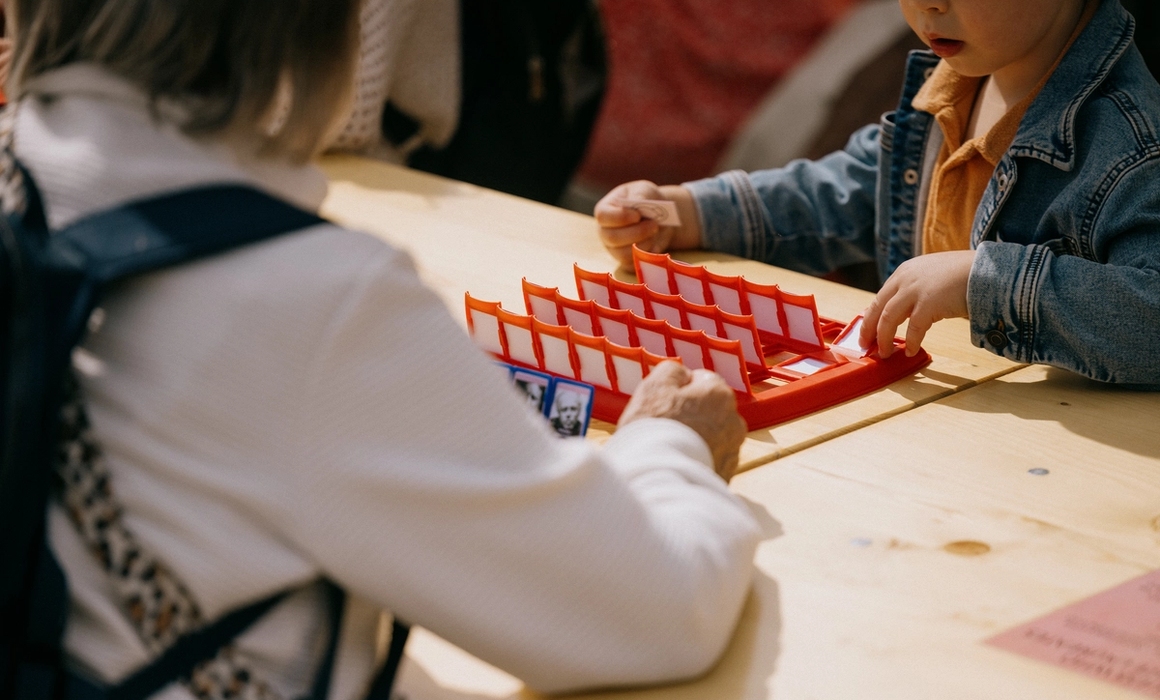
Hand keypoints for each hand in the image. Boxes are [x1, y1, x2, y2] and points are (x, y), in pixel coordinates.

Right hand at [594, 181, 701, 267]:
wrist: (658, 216)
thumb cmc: (646, 200)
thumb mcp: (644, 190)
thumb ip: (640, 194)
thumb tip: (638, 202)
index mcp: (605, 210)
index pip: (603, 216)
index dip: (620, 217)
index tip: (638, 215)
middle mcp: (605, 231)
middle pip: (613, 237)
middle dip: (636, 232)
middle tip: (654, 225)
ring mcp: (614, 249)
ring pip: (623, 254)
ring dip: (643, 245)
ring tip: (655, 233)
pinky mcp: (625, 261)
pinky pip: (633, 265)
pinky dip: (647, 257)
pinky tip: (655, 245)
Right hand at [618, 361, 746, 481]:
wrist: (659, 481)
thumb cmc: (655, 430)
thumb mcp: (654, 387)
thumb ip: (672, 371)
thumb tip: (683, 373)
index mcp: (720, 395)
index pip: (703, 380)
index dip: (680, 389)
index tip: (663, 403)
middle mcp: (734, 422)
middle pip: (709, 410)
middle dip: (691, 415)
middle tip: (664, 426)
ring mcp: (732, 453)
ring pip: (712, 437)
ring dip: (696, 439)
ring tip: (669, 449)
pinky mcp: (726, 478)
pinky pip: (710, 462)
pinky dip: (697, 461)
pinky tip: (676, 465)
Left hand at [859, 251, 974, 357]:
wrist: (987, 269)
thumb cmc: (963, 274)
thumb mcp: (931, 276)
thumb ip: (916, 289)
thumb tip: (904, 313)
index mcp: (904, 272)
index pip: (880, 297)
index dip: (871, 316)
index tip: (867, 331)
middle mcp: (905, 279)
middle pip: (878, 308)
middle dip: (869, 329)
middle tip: (866, 345)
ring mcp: (915, 290)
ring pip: (889, 319)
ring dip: (884, 339)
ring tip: (885, 353)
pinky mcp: (929, 303)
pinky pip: (914, 328)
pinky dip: (911, 342)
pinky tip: (910, 351)